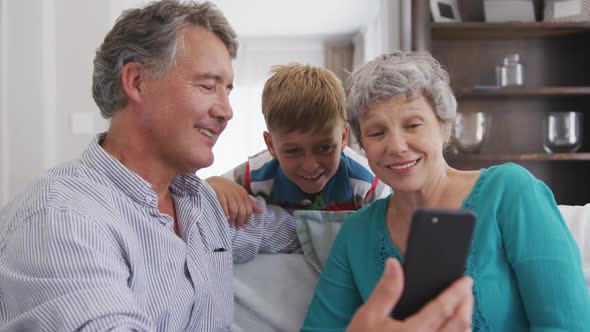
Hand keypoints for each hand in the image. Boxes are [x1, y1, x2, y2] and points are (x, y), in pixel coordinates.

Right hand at [206, 176, 262, 227]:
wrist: (215, 182)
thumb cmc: (229, 191)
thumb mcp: (240, 196)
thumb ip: (250, 204)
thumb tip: (261, 211)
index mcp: (243, 194)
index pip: (248, 209)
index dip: (247, 219)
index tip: (244, 226)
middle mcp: (237, 193)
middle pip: (242, 210)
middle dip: (240, 221)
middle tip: (237, 227)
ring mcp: (227, 192)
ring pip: (234, 209)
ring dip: (233, 219)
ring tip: (230, 224)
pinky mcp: (218, 193)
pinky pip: (223, 204)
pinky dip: (225, 212)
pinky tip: (225, 218)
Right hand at [347, 258, 472, 331]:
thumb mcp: (368, 316)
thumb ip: (386, 290)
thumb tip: (394, 265)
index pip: (443, 308)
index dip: (457, 292)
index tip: (466, 281)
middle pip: (460, 324)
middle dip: (467, 305)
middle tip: (467, 292)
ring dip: (465, 322)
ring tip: (463, 310)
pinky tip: (453, 330)